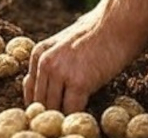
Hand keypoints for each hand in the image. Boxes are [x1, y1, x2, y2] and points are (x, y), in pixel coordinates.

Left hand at [22, 3, 147, 112]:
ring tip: (74, 122)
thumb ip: (52, 61)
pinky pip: (72, 111)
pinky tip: (87, 117)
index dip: (41, 105)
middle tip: (63, 121)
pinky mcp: (78, 82)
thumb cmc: (96, 33)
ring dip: (64, 117)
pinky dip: (79, 118)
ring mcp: (60, 72)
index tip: (52, 113)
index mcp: (39, 53)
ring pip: (55, 109)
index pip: (31, 90)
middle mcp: (45, 63)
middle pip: (42, 102)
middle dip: (52, 113)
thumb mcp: (64, 44)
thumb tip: (42, 86)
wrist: (116, 24)